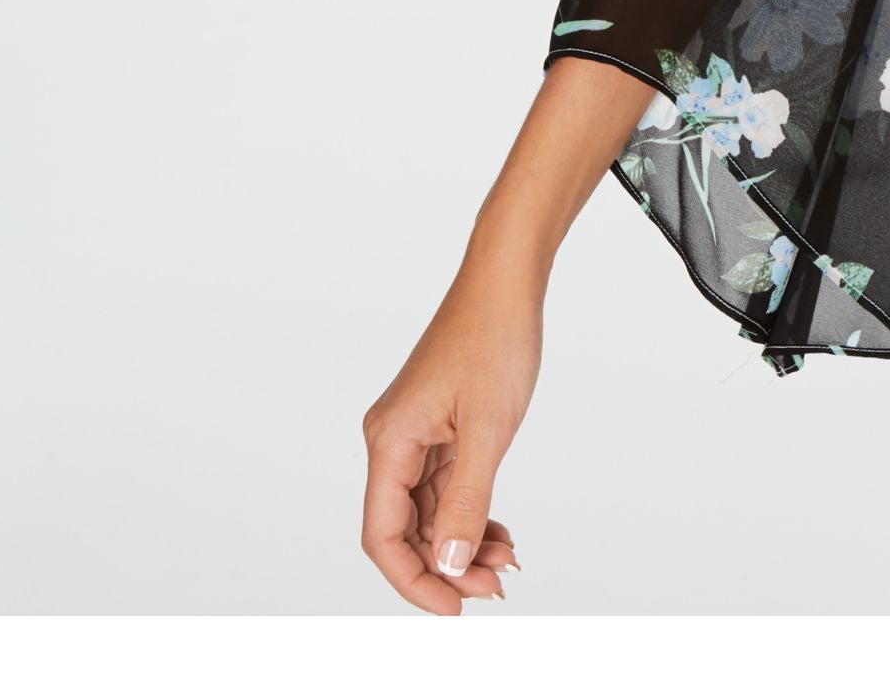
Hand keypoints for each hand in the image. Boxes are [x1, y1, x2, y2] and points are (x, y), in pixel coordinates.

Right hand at [361, 269, 539, 613]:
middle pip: (405, 529)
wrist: (506, 281)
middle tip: (496, 585)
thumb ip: (466, 502)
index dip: (414, 581)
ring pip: (428, 511)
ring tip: (506, 559)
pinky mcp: (437, 424)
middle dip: (447, 565)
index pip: (383, 537)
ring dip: (462, 541)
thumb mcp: (488, 430)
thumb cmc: (494, 339)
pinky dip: (469, 512)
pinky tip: (499, 530)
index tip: (456, 608)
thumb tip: (449, 565)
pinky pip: (444, 486)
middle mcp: (392, 440)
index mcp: (389, 441)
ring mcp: (415, 432)